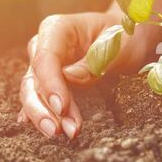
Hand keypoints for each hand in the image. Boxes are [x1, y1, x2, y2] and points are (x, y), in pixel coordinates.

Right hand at [18, 11, 157, 138]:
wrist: (129, 38)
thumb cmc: (123, 36)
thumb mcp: (116, 46)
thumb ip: (94, 62)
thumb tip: (70, 77)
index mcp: (57, 29)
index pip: (45, 59)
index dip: (50, 85)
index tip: (62, 107)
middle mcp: (44, 46)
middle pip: (33, 79)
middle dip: (44, 108)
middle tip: (61, 130)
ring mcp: (46, 65)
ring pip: (34, 93)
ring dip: (47, 116)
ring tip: (68, 133)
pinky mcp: (51, 81)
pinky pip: (42, 99)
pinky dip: (45, 115)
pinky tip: (47, 129)